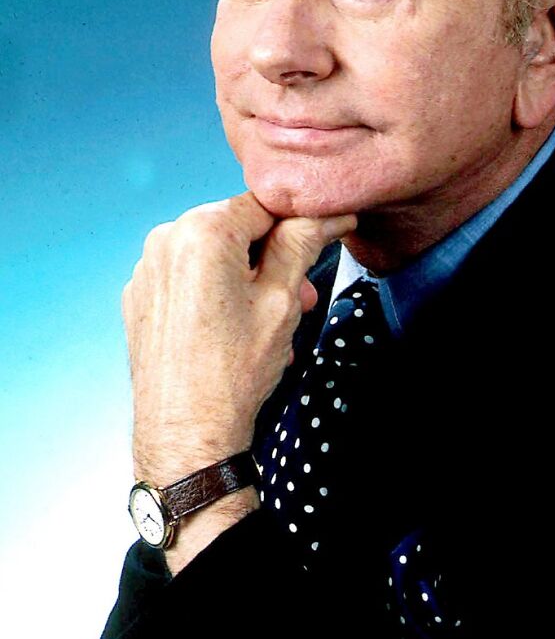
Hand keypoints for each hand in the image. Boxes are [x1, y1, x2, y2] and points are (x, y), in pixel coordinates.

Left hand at [123, 191, 355, 487]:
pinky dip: (218, 292)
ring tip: (271, 320)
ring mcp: (148, 270)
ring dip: (249, 276)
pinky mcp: (141, 297)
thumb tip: (325, 215)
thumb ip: (301, 244)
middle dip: (274, 256)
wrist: (186, 434)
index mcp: (201, 231)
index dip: (302, 222)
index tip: (328, 233)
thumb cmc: (231, 374)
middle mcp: (165, 240)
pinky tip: (237, 329)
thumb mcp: (283, 300)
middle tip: (302, 294)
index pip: (266, 204)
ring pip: (214, 253)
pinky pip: (190, 277)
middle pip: (238, 228)